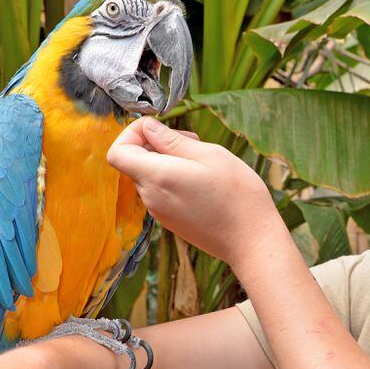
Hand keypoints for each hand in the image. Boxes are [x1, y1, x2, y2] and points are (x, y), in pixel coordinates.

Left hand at [106, 116, 286, 267]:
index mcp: (157, 177)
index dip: (130, 134)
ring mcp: (160, 213)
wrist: (252, 240)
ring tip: (202, 160)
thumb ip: (172, 141)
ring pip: (149, 176)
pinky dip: (173, 179)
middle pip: (134, 163)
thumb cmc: (237, 195)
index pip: (117, 153)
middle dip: (155, 144)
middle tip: (191, 139)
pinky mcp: (171, 222)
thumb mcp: (209, 155)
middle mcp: (152, 198)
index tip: (157, 129)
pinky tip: (202, 179)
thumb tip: (148, 127)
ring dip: (167, 161)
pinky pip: (161, 192)